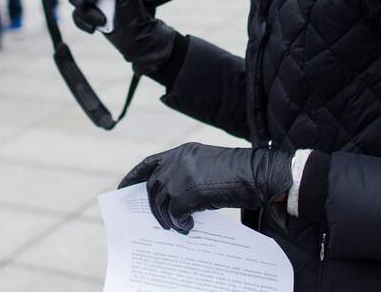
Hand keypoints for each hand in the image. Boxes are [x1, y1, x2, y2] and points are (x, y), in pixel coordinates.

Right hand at [68, 0, 176, 74]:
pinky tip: (93, 29)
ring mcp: (94, 3)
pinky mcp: (90, 17)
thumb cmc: (134, 14)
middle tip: (85, 5)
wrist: (136, 38)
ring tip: (101, 21)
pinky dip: (82, 24)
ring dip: (84, 14)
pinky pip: (76, 17)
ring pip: (75, 4)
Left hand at [120, 142, 295, 233]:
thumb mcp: (207, 166)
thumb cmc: (238, 174)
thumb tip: (172, 201)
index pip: (149, 163)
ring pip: (161, 202)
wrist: (256, 174)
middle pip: (152, 187)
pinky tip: (188, 228)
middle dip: (153, 207)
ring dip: (166, 219)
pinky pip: (175, 214)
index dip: (133, 176)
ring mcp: (181, 175)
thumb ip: (187, 175)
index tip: (124, 188)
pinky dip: (179, 224)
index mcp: (182, 152)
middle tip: (160, 222)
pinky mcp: (188, 192)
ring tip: (177, 228)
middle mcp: (177, 160)